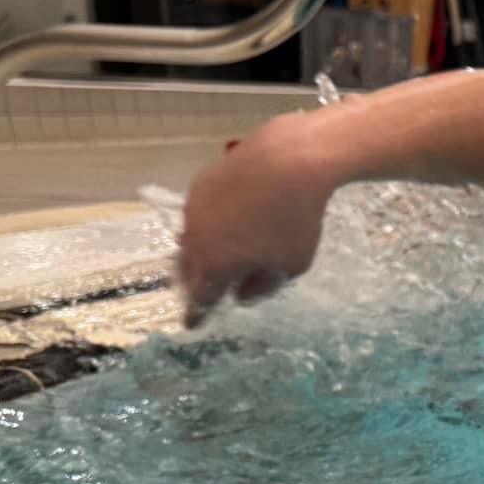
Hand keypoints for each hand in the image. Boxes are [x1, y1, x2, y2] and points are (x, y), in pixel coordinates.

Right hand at [175, 118, 331, 327]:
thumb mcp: (291, 265)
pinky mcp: (201, 182)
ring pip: (191, 238)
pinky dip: (210, 224)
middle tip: (207, 290)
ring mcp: (194, 207)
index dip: (197, 314)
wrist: (288, 160)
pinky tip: (228, 221)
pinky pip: (200, 212)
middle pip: (189, 268)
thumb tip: (242, 294)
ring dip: (201, 251)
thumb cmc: (294, 220)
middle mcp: (195, 237)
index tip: (194, 324)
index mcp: (214, 265)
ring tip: (217, 256)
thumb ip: (264, 286)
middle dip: (196, 282)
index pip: (200, 298)